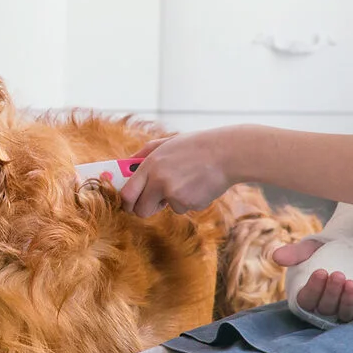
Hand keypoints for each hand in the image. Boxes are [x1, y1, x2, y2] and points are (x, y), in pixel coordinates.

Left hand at [118, 131, 232, 216]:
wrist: (226, 153)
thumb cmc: (196, 147)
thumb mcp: (167, 143)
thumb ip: (144, 153)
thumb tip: (127, 164)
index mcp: (150, 165)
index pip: (127, 193)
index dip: (126, 202)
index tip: (129, 204)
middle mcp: (158, 180)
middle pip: (141, 209)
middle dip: (145, 209)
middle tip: (155, 203)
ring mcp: (173, 194)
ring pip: (166, 208)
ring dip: (173, 201)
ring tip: (187, 181)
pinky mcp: (189, 203)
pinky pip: (183, 207)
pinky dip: (189, 200)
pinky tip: (199, 185)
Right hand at [273, 237, 352, 323]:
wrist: (346, 250)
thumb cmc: (322, 252)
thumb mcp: (308, 249)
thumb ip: (294, 253)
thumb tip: (276, 257)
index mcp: (305, 296)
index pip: (305, 301)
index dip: (313, 289)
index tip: (321, 271)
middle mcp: (322, 308)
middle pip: (324, 308)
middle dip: (331, 292)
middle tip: (338, 275)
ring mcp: (340, 310)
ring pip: (342, 314)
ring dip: (346, 301)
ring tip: (351, 284)